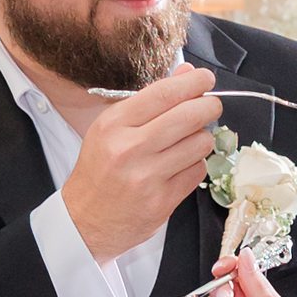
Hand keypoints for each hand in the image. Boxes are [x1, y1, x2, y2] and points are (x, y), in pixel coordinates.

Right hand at [59, 65, 221, 264]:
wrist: (84, 221)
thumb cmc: (100, 170)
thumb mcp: (112, 129)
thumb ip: (150, 101)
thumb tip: (187, 75)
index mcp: (114, 125)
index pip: (164, 93)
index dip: (193, 83)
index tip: (205, 79)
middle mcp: (129, 149)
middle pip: (189, 116)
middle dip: (209, 107)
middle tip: (211, 106)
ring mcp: (147, 177)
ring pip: (199, 144)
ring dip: (202, 139)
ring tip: (189, 141)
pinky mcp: (162, 201)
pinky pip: (197, 172)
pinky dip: (195, 164)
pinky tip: (181, 165)